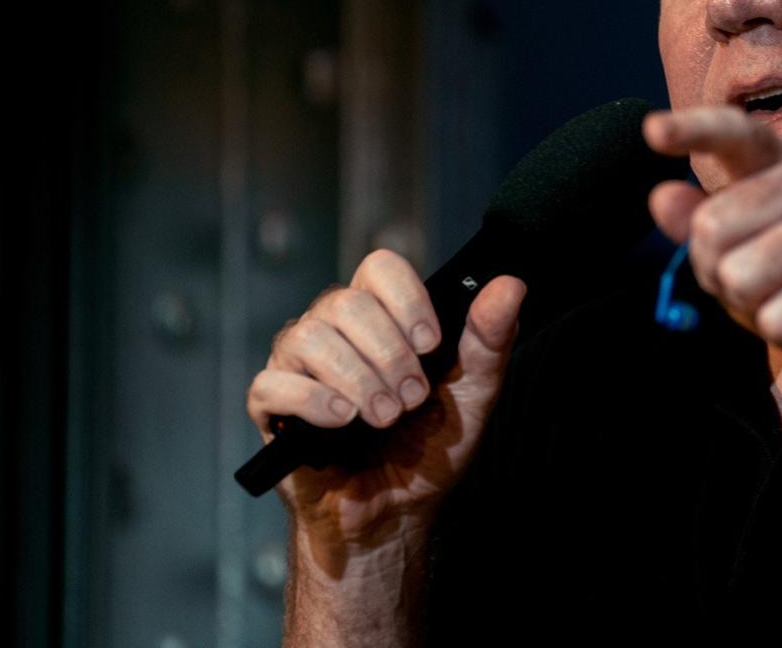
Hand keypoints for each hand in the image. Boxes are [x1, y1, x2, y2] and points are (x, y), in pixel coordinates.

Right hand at [245, 249, 525, 551]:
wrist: (395, 514)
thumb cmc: (428, 449)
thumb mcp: (474, 394)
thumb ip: (489, 339)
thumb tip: (509, 285)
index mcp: (381, 317)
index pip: (379, 267)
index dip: (406, 299)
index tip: (431, 345)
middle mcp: (333, 330)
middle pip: (344, 302)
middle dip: (388, 354)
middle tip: (412, 399)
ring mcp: (297, 365)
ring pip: (308, 337)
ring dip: (357, 379)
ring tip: (384, 418)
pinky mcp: (271, 407)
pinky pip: (272, 384)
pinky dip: (314, 401)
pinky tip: (344, 421)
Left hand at [643, 106, 781, 389]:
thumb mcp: (752, 249)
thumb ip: (703, 224)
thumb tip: (660, 197)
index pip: (736, 134)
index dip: (692, 129)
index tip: (652, 131)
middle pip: (711, 228)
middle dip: (718, 273)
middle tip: (764, 285)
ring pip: (739, 277)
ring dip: (753, 309)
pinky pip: (776, 318)